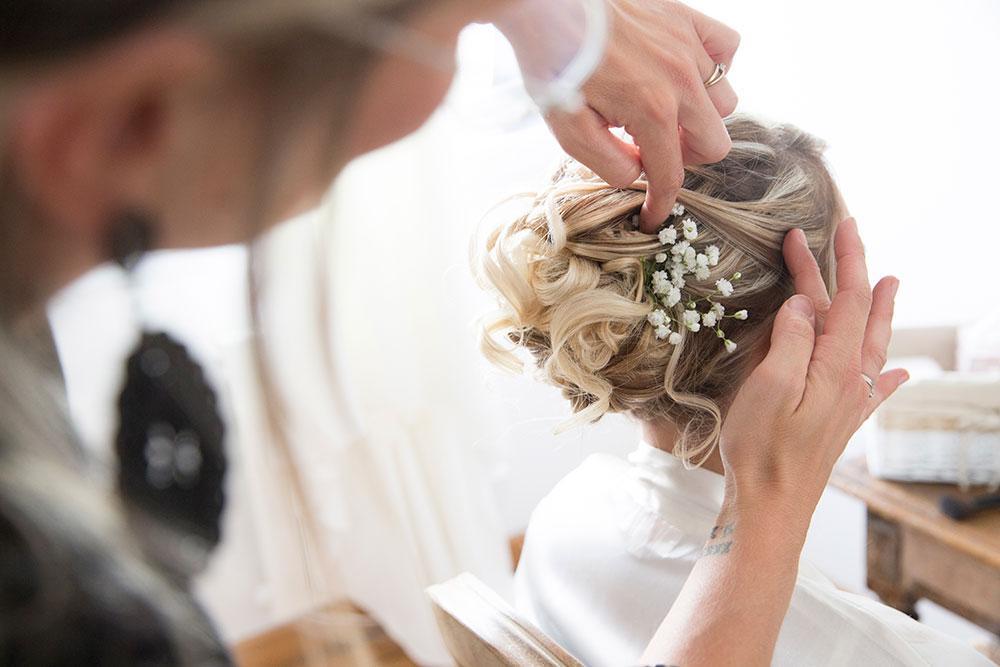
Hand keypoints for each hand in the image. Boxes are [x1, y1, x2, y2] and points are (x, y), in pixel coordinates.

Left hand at [539, 0, 739, 230]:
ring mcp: (689, 46)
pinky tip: (684, 74)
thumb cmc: (554, 65)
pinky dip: (714, 67)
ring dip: (699, 117)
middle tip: (652, 152)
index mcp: (652, 111)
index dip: (662, 205)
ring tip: (664, 113)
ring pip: (725, 101)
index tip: (650, 217)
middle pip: (715, 143)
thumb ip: (609, 163)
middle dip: (686, 159)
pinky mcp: (686, 18)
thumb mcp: (569, 129)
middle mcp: (682, 80)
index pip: (672, 176)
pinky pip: (726, 48)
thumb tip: (638, 175)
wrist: (547, 4)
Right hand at [719, 218, 907, 519]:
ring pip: (872, 345)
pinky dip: (890, 376)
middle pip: (858, 315)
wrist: (771, 508)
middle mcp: (850, 381)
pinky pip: (876, 390)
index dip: (836, 261)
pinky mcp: (841, 425)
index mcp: (833, 367)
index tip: (826, 227)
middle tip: (850, 234)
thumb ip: (790, 341)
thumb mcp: (768, 388)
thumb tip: (803, 304)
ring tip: (892, 284)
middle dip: (853, 271)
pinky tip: (901, 374)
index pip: (842, 301)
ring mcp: (849, 404)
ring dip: (880, 311)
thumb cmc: (761, 450)